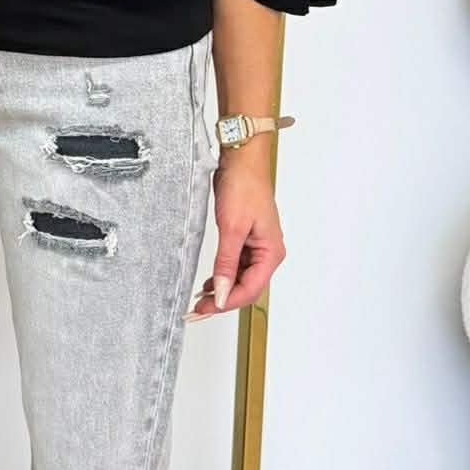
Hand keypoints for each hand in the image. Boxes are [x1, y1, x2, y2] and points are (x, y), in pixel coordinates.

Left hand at [183, 159, 285, 319]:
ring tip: (200, 300)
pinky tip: (209, 283)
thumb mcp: (232, 228)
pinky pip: (236, 266)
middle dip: (224, 301)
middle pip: (247, 288)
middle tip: (198, 310)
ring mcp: (257, 246)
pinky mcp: (246, 239)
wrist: (242, 159)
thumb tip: (223, 293)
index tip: (206, 309)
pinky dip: (223, 276)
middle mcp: (268, 252)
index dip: (228, 302)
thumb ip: (226, 264)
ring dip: (223, 290)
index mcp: (271, 252)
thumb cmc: (244, 186)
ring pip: (241, 279)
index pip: (251, 289)